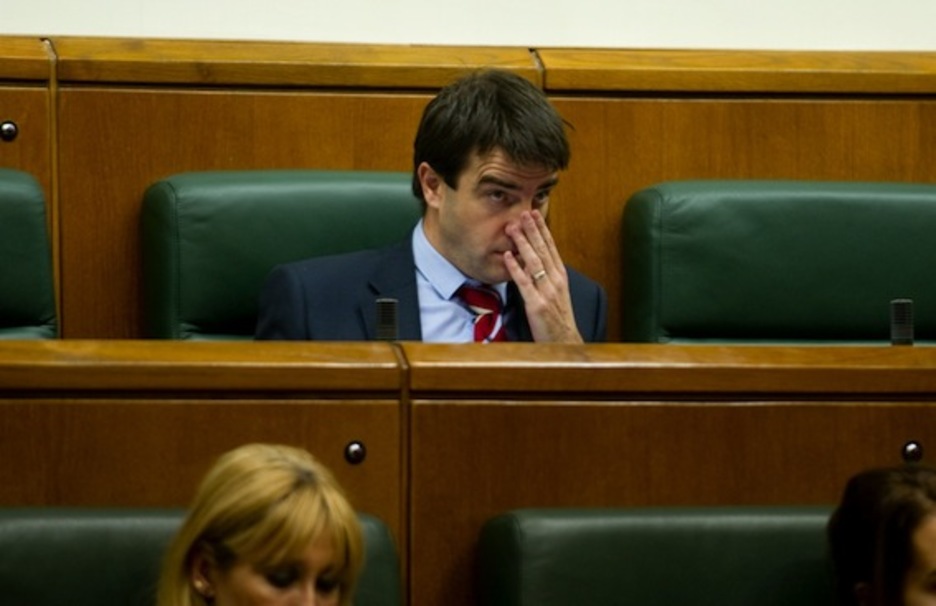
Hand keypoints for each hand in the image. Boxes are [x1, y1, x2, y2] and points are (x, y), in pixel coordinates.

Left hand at [504, 210, 583, 342]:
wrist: (564, 342)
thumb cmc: (557, 318)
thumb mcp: (556, 293)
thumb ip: (547, 276)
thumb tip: (533, 259)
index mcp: (560, 276)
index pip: (551, 247)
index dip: (542, 229)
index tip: (535, 213)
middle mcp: (555, 281)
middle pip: (543, 250)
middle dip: (532, 230)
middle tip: (523, 212)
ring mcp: (546, 292)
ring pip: (534, 262)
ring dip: (523, 243)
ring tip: (513, 227)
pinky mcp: (536, 304)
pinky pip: (524, 283)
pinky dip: (516, 268)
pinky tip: (508, 256)